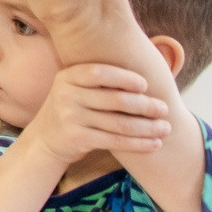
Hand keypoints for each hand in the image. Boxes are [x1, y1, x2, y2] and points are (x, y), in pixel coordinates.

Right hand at [19, 62, 171, 162]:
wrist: (45, 137)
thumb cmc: (74, 108)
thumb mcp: (76, 88)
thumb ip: (101, 81)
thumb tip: (146, 68)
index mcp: (67, 77)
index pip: (99, 73)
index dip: (125, 78)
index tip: (145, 86)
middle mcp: (66, 95)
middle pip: (115, 100)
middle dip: (145, 105)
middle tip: (164, 109)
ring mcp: (70, 118)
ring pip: (120, 123)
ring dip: (148, 127)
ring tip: (165, 128)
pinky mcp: (77, 139)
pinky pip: (116, 141)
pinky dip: (139, 143)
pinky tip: (155, 143)